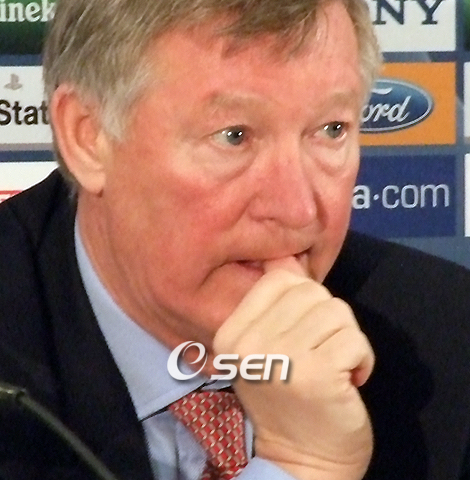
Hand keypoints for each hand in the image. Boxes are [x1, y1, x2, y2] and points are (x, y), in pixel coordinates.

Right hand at [213, 257, 373, 479]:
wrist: (302, 462)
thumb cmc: (288, 398)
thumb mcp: (269, 345)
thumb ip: (278, 300)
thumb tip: (291, 256)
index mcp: (232, 333)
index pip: (279, 279)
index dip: (304, 298)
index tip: (305, 331)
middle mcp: (250, 343)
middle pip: (312, 292)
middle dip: (329, 321)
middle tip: (322, 353)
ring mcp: (282, 357)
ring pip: (336, 311)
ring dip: (347, 340)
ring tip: (335, 367)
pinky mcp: (316, 374)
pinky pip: (355, 339)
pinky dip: (362, 359)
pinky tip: (349, 381)